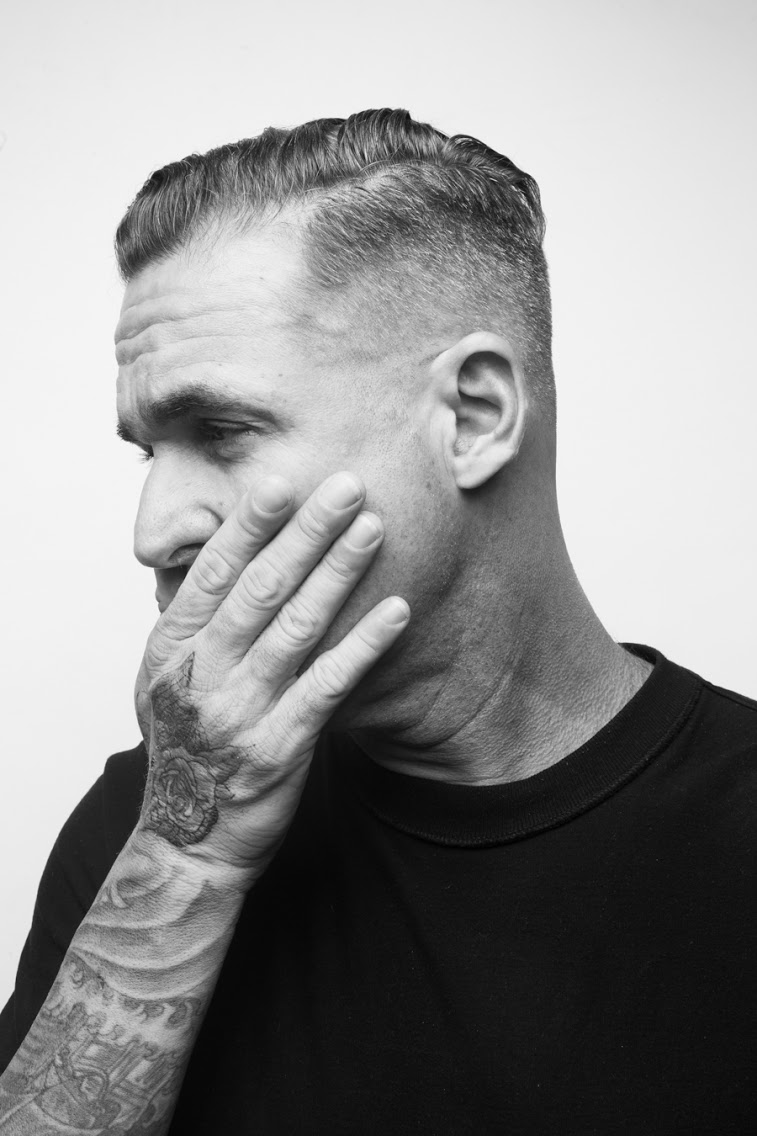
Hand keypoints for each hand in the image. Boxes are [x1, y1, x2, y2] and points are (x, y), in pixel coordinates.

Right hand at [134, 472, 408, 874]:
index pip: (213, 573)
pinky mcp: (280, 747)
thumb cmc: (185, 746)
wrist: (187, 840)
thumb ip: (195, 622)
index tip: (283, 482)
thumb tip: (226, 556)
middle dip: (307, 532)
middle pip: (261, 588)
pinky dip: (362, 645)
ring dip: (339, 573)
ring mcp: (240, 711)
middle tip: (345, 485)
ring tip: (372, 528)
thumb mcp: (165, 680)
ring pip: (297, 627)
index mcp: (172, 648)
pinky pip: (329, 686)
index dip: (250, 526)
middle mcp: (202, 674)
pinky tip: (395, 612)